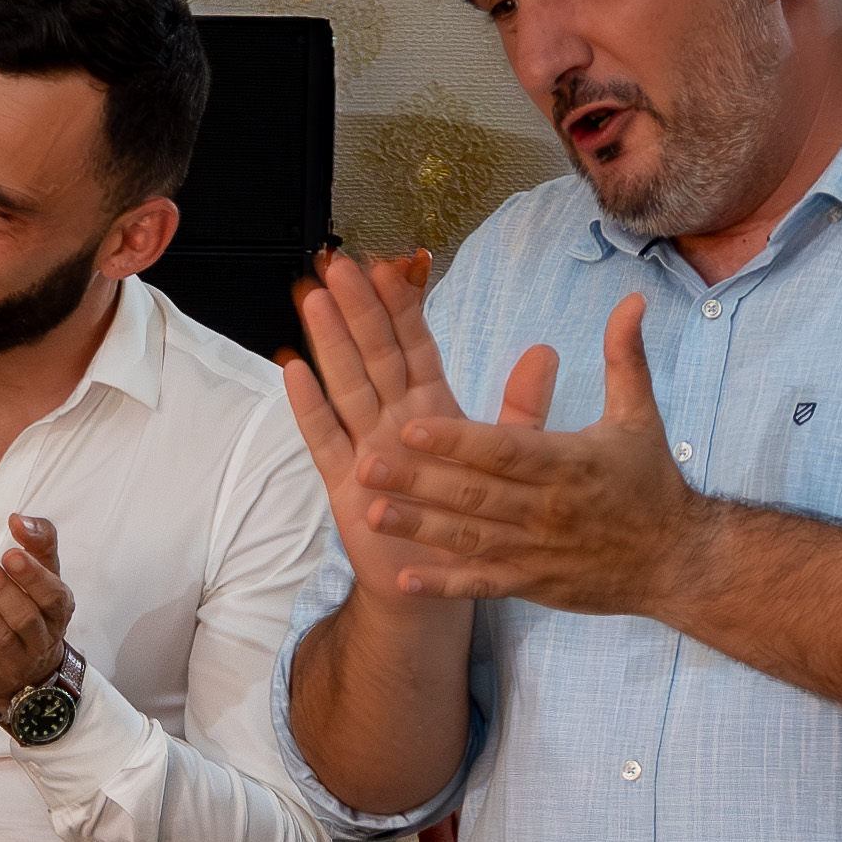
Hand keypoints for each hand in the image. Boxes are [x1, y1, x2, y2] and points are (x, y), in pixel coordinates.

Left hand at [0, 514, 74, 708]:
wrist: (30, 673)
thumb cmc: (34, 612)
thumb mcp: (44, 576)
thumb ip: (38, 544)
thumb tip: (19, 519)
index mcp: (57, 611)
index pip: (52, 595)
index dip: (33, 576)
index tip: (12, 554)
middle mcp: (41, 639)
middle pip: (24, 616)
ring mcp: (15, 661)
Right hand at [281, 248, 499, 610]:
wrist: (435, 577)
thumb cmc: (467, 514)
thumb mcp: (505, 454)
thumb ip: (521, 404)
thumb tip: (547, 351)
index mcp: (432, 407)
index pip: (414, 346)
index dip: (403, 307)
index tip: (392, 265)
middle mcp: (392, 420)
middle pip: (373, 354)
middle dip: (357, 308)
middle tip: (341, 264)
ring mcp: (364, 447)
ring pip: (346, 384)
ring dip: (330, 343)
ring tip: (314, 299)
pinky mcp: (343, 481)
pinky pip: (324, 438)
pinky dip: (310, 406)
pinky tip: (294, 371)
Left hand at [373, 297, 712, 615]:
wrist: (677, 561)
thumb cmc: (650, 482)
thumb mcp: (639, 416)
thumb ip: (624, 357)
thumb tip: (631, 299)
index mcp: (568, 462)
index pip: (505, 449)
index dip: (458, 439)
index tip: (411, 424)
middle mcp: (547, 508)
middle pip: (475, 494)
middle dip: (420, 480)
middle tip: (366, 464)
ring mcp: (536, 551)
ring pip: (469, 539)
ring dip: (419, 528)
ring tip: (370, 513)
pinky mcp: (531, 584)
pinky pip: (482, 586)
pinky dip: (444, 585)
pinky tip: (403, 580)